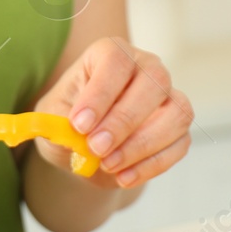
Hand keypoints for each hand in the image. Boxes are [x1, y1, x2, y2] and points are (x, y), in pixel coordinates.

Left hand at [32, 37, 192, 188]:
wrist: (83, 148)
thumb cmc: (68, 122)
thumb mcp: (51, 119)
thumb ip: (60, 125)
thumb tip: (77, 139)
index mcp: (111, 54)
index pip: (116, 62)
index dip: (100, 94)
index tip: (80, 125)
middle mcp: (146, 68)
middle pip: (154, 82)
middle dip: (124, 121)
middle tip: (96, 148)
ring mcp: (168, 96)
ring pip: (176, 114)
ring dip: (142, 145)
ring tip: (108, 165)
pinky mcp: (178, 128)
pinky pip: (179, 144)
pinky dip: (152, 165)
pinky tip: (124, 177)